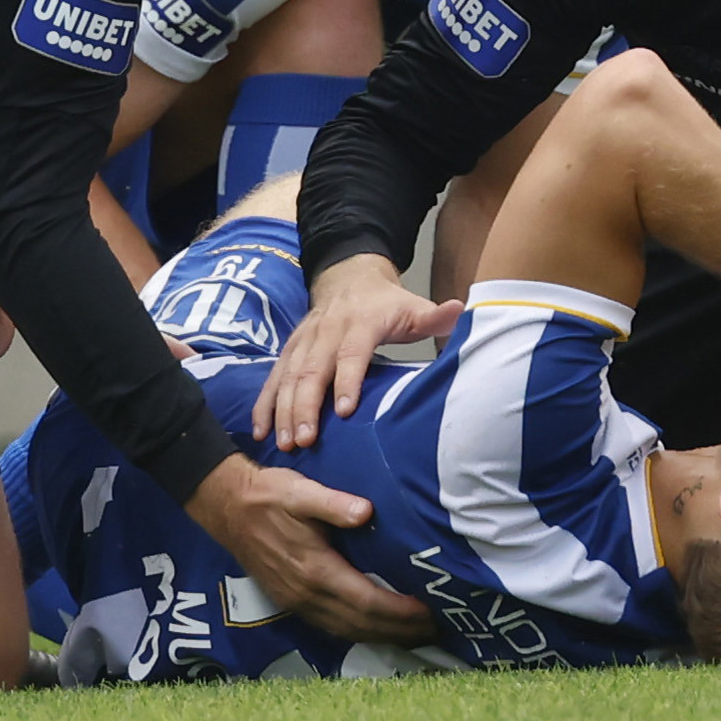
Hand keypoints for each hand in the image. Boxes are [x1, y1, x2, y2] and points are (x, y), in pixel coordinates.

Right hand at [186, 455, 434, 647]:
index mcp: (315, 570)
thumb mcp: (302, 491)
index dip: (399, 611)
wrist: (227, 507)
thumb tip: (366, 512)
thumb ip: (334, 504)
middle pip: (361, 624)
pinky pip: (331, 627)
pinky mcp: (290, 601)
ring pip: (346, 630)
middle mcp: (307, 594)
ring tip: (413, 636)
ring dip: (381, 637)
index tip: (429, 612)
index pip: (367, 601)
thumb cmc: (270, 495)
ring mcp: (297, 602)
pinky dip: (358, 632)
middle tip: (434, 630)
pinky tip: (374, 630)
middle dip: (399, 631)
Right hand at [259, 254, 449, 451]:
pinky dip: (264, 403)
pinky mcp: (289, 349)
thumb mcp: (413, 306)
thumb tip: (460, 311)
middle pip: (313, 369)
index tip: (346, 411)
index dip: (348, 380)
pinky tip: (260, 430)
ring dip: (284, 410)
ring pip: (289, 376)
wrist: (349, 276)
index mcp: (360, 322)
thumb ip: (435, 316)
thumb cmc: (386, 303)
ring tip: (284, 443)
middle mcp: (327, 330)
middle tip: (305, 441)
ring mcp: (304, 340)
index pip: (352, 353)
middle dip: (306, 406)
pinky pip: (273, 377)